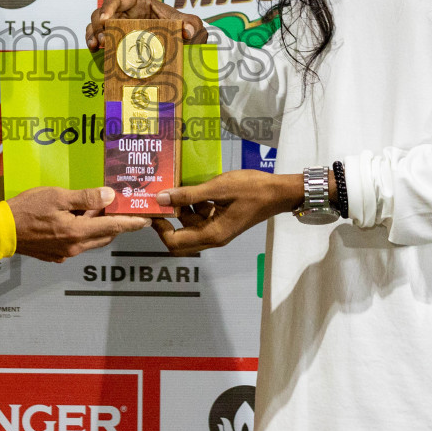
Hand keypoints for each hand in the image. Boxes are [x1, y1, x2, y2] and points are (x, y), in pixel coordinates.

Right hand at [8, 186, 151, 262]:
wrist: (1, 230)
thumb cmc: (27, 209)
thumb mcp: (58, 196)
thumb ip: (86, 198)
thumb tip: (110, 197)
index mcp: (77, 232)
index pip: (113, 228)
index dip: (131, 223)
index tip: (147, 220)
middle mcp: (74, 247)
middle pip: (104, 236)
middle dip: (115, 224)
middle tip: (121, 208)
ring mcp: (63, 253)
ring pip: (90, 240)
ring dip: (97, 227)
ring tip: (95, 209)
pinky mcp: (54, 255)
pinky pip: (76, 244)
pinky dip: (82, 232)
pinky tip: (75, 218)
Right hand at [86, 0, 209, 51]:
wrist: (179, 44)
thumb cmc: (181, 28)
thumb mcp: (189, 24)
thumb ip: (192, 23)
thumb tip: (187, 30)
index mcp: (138, 1)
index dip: (108, 7)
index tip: (105, 19)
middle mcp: (124, 11)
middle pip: (101, 13)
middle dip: (98, 25)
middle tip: (101, 40)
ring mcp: (117, 24)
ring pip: (96, 25)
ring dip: (93, 34)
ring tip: (95, 46)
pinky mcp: (114, 37)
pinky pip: (99, 37)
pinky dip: (94, 43)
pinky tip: (95, 51)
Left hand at [152, 171, 304, 254]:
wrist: (278, 192)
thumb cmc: (251, 189)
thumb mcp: (218, 188)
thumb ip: (189, 195)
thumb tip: (161, 198)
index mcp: (212, 234)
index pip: (174, 242)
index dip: (159, 228)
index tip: (152, 209)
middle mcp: (213, 238)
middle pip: (179, 240)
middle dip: (168, 222)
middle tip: (160, 201)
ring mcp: (218, 231)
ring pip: (189, 228)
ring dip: (181, 211)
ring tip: (175, 189)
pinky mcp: (222, 222)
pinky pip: (201, 219)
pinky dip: (194, 207)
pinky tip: (194, 189)